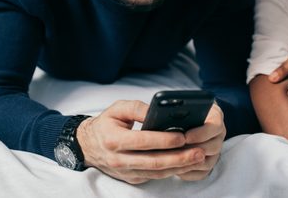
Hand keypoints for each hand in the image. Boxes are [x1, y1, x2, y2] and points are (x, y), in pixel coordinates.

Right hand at [76, 100, 217, 183]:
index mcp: (114, 140)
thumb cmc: (106, 124)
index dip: (164, 140)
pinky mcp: (132, 178)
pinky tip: (185, 162)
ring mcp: (126, 172)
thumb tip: (158, 111)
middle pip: (154, 162)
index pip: (143, 141)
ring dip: (179, 166)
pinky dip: (171, 170)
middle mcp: (119, 160)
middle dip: (179, 157)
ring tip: (197, 157)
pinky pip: (154, 176)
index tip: (182, 136)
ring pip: (156, 172)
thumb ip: (137, 108)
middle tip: (199, 151)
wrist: (88, 146)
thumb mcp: (118, 109)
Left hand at [176, 103, 225, 180]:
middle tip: (177, 151)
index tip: (185, 137)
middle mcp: (218, 136)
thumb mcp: (187, 105)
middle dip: (193, 150)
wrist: (192, 116)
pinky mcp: (208, 163)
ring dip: (190, 163)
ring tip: (174, 161)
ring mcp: (215, 151)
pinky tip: (177, 169)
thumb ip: (182, 111)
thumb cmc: (187, 110)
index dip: (200, 134)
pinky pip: (202, 173)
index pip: (214, 127)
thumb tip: (166, 117)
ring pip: (207, 163)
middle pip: (213, 147)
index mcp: (216, 118)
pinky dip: (189, 173)